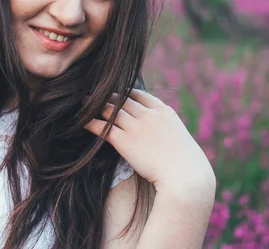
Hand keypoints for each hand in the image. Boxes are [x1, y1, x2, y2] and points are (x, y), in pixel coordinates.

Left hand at [83, 89, 215, 198]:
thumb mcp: (179, 138)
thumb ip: (167, 130)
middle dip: (108, 96)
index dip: (126, 92)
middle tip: (95, 94)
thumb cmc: (186, 164)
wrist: (185, 176)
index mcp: (164, 111)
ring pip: (111, 110)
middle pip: (123, 99)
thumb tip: (162, 135)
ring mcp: (136, 126)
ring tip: (85, 102)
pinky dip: (91, 122)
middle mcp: (148, 115)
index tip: (117, 93)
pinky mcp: (124, 141)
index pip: (140, 94)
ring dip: (95, 104)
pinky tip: (82, 121)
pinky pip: (103, 127)